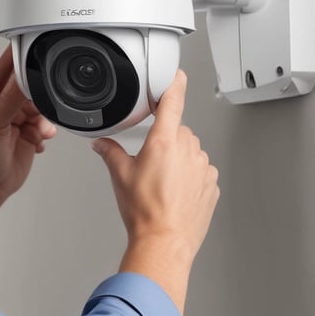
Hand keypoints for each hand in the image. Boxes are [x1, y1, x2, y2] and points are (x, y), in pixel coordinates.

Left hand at [0, 46, 55, 251]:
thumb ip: (12, 97)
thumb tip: (25, 74)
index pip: (10, 64)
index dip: (24, 54)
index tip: (40, 49)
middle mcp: (6, 102)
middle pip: (33, 84)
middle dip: (41, 95)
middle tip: (39, 107)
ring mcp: (19, 118)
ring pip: (43, 105)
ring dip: (44, 118)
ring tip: (37, 131)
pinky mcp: (30, 133)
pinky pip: (47, 124)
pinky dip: (46, 132)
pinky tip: (37, 141)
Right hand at [92, 70, 219, 310]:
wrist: (164, 242)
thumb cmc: (145, 211)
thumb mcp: (120, 176)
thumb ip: (111, 153)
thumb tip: (102, 145)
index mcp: (164, 141)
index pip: (172, 102)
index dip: (174, 84)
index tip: (178, 74)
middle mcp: (187, 150)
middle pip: (177, 132)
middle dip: (165, 142)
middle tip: (150, 165)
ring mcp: (203, 167)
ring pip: (190, 152)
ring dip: (179, 161)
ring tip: (162, 185)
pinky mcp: (212, 185)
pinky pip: (201, 171)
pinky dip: (190, 177)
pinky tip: (175, 193)